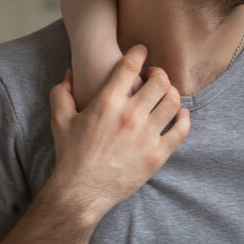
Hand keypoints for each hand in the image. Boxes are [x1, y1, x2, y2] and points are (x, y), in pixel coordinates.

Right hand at [48, 45, 191, 223]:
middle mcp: (129, 116)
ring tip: (165, 94)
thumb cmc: (70, 156)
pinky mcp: (157, 154)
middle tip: (154, 75)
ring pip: (172, 101)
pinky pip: (181, 129)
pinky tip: (179, 115)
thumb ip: (62, 93)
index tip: (141, 51)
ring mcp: (146, 136)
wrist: (81, 192)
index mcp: (106, 104)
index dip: (138, 52)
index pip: (130, 66)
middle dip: (159, 72)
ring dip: (171, 92)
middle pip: (159, 81)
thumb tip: (69, 74)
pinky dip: (184, 118)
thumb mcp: (60, 120)